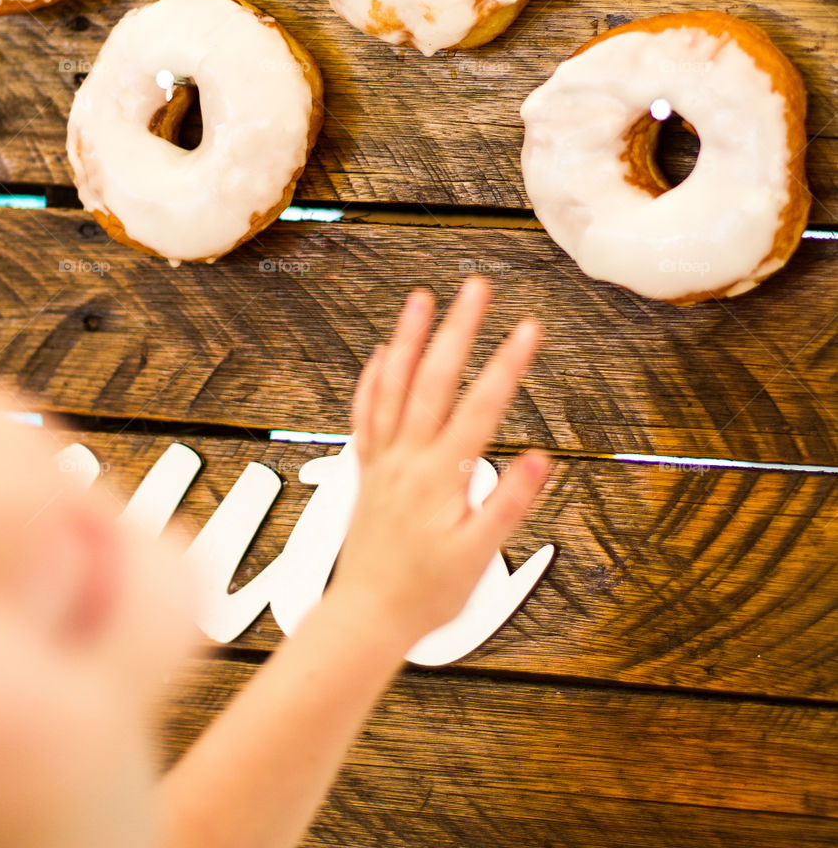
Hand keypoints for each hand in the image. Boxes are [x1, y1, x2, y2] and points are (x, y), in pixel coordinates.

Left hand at [331, 276, 550, 652]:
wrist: (367, 618)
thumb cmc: (425, 592)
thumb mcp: (478, 556)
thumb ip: (507, 503)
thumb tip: (538, 458)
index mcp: (440, 476)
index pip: (481, 408)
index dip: (507, 364)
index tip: (530, 327)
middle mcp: (407, 458)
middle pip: (433, 380)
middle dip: (458, 329)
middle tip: (477, 287)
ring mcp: (382, 459)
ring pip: (392, 386)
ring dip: (408, 339)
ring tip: (422, 297)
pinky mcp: (366, 468)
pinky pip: (366, 413)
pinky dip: (373, 379)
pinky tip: (381, 353)